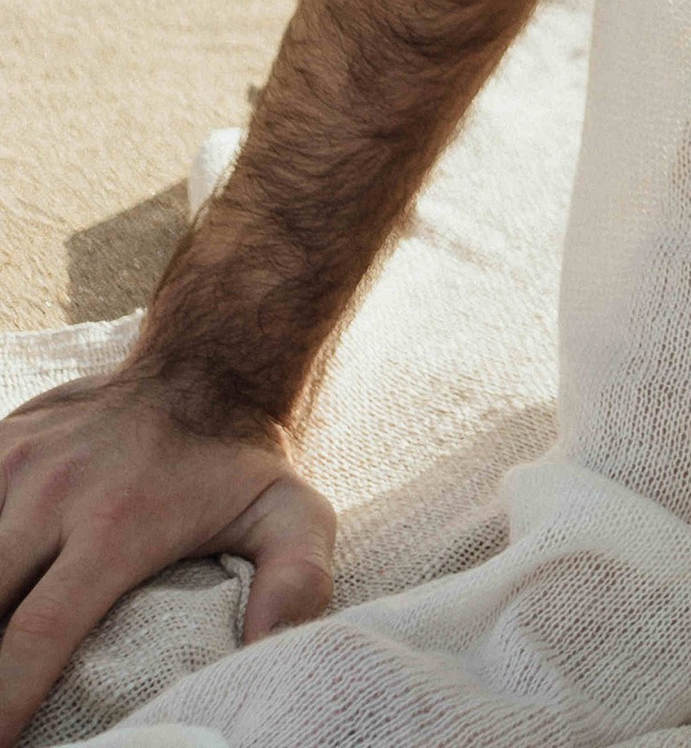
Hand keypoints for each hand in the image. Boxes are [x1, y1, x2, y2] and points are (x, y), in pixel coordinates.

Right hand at [0, 364, 335, 746]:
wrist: (204, 358)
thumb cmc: (239, 456)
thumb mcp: (291, 513)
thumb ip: (297, 577)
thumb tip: (270, 645)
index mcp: (116, 524)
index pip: (36, 632)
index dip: (3, 699)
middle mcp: (53, 492)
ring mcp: (17, 462)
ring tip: (2, 637)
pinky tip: (2, 579)